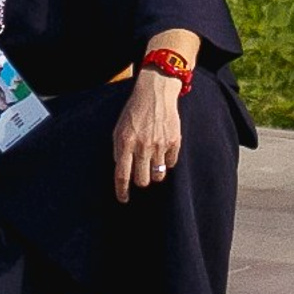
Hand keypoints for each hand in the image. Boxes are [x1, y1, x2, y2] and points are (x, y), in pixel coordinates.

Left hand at [110, 71, 182, 202]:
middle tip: (140, 173)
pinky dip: (166, 161)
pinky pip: (171, 164)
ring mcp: (159, 144)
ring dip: (154, 173)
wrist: (155, 93)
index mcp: (125, 142)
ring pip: (158, 176)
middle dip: (140, 181)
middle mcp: (142, 146)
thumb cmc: (134, 112)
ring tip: (152, 161)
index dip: (122, 191)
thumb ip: (118, 150)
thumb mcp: (119, 129)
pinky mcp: (174, 142)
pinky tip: (163, 150)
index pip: (122, 175)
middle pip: (142, 181)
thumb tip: (122, 172)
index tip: (123, 200)